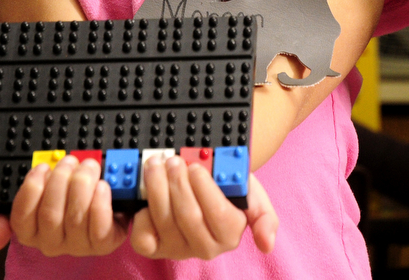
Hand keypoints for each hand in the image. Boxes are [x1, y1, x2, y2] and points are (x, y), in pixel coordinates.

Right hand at [6, 156, 128, 256]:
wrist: (101, 203)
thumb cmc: (63, 195)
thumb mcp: (31, 196)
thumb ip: (5, 211)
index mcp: (31, 231)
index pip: (21, 218)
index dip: (32, 188)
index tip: (43, 166)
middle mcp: (52, 242)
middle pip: (50, 215)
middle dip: (60, 180)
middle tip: (69, 161)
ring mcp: (78, 245)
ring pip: (75, 217)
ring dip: (83, 184)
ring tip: (87, 166)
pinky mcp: (104, 243)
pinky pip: (100, 226)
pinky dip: (100, 201)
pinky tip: (101, 186)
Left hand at [130, 155, 276, 259]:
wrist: (208, 183)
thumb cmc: (228, 187)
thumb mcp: (253, 195)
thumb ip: (264, 217)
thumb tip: (266, 243)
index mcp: (229, 234)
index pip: (218, 215)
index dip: (204, 189)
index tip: (196, 167)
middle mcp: (204, 246)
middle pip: (189, 218)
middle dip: (178, 184)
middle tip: (173, 160)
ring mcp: (177, 247)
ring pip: (164, 222)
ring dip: (157, 189)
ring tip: (156, 165)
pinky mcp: (154, 247)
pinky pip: (143, 239)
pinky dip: (141, 216)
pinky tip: (146, 196)